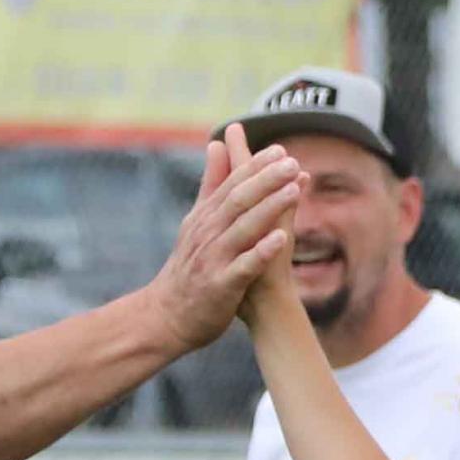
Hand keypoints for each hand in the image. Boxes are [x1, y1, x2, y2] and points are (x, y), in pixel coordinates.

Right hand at [147, 138, 306, 346]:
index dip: (255, 166)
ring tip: (294, 190)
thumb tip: (216, 143)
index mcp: (206, 217)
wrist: (166, 315)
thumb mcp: (196, 220)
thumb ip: (210, 183)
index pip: (232, 185)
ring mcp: (213, 259)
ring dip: (269, 208)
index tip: (279, 150)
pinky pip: (244, 266)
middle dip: (266, 180)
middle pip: (239, 200)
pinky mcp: (220, 285)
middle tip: (290, 162)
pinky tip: (282, 239)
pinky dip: (261, 251)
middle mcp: (208, 233)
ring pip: (243, 228)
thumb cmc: (189, 267)